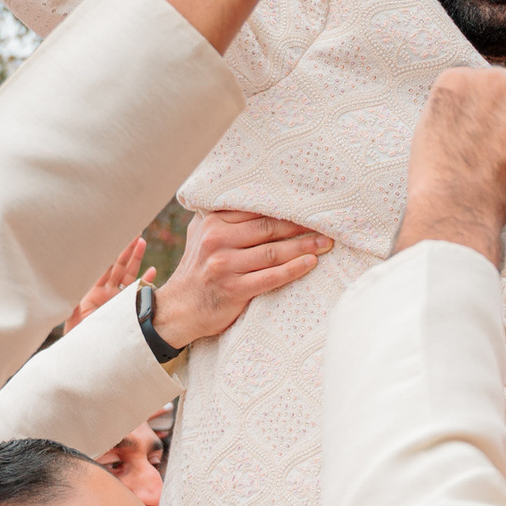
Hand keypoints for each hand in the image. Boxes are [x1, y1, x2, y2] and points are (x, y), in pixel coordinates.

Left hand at [66, 240, 148, 332]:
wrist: (90, 356)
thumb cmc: (79, 337)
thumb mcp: (72, 320)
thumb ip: (73, 305)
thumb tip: (71, 290)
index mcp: (93, 292)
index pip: (102, 267)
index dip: (108, 252)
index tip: (113, 237)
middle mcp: (106, 293)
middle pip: (117, 266)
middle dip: (124, 249)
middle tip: (131, 232)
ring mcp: (118, 299)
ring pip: (128, 274)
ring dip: (135, 259)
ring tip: (141, 242)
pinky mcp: (127, 308)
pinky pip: (138, 292)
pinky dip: (146, 281)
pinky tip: (152, 270)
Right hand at [154, 210, 332, 348]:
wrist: (178, 310)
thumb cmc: (197, 269)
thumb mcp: (200, 234)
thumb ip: (220, 215)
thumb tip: (251, 195)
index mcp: (212, 222)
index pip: (255, 209)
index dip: (284, 207)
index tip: (308, 205)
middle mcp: (217, 240)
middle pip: (268, 227)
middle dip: (300, 225)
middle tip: (326, 223)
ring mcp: (225, 265)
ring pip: (273, 251)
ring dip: (304, 246)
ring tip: (325, 243)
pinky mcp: (234, 289)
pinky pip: (271, 276)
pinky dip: (293, 269)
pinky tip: (310, 263)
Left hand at [394, 0, 505, 263]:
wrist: (461, 205)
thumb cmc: (501, 193)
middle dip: (501, 111)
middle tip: (491, 151)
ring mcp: (493, 76)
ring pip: (480, 91)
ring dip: (473, 113)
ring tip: (469, 150)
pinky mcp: (456, 76)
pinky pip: (453, 89)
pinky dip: (448, 110)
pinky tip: (450, 137)